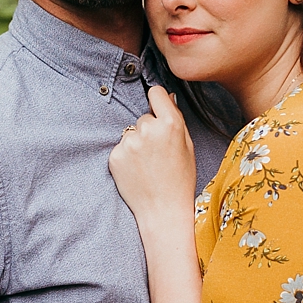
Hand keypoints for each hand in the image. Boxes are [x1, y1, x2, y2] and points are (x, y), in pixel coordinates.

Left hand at [109, 86, 196, 221]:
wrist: (163, 210)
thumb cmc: (180, 180)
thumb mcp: (188, 146)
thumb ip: (176, 119)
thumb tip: (167, 97)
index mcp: (170, 123)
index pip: (155, 93)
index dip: (157, 100)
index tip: (157, 108)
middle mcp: (148, 129)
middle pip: (144, 117)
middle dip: (149, 129)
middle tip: (158, 153)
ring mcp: (129, 143)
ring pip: (131, 133)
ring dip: (137, 144)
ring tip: (148, 165)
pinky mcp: (115, 156)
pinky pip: (121, 148)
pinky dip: (126, 157)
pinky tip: (137, 171)